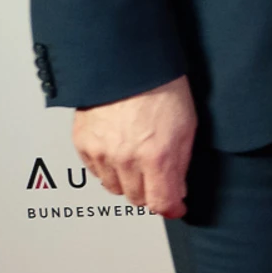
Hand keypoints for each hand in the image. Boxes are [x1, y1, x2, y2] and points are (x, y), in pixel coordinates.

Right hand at [73, 74, 195, 218]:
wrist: (128, 65)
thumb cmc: (163, 87)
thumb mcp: (187, 126)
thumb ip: (181, 163)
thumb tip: (179, 190)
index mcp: (157, 156)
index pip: (161, 203)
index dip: (171, 207)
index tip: (176, 207)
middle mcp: (126, 159)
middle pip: (137, 198)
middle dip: (151, 192)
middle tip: (159, 178)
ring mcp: (101, 153)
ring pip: (114, 188)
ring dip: (128, 181)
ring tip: (138, 161)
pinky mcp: (83, 145)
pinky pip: (95, 172)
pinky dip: (108, 168)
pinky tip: (119, 151)